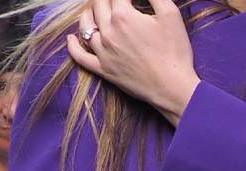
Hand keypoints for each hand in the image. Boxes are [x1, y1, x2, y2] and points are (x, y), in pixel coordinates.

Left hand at [65, 0, 200, 125]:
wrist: (171, 87)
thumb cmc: (174, 51)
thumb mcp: (170, 14)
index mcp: (123, 16)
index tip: (129, 0)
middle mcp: (108, 31)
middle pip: (98, 4)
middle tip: (113, 0)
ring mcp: (102, 51)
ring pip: (85, 26)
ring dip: (88, 13)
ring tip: (94, 9)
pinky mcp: (103, 69)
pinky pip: (80, 56)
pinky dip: (73, 46)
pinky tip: (70, 38)